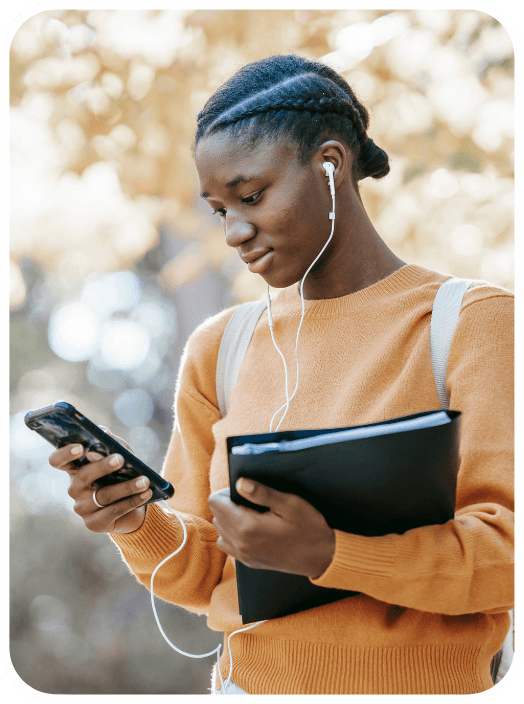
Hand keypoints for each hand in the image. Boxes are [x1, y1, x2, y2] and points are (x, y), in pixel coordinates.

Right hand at [48, 428, 151, 534]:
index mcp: (75, 468)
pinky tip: (146, 493)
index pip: (57, 461)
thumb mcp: (120, 454)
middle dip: (103, 466)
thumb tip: (103, 432)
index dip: (65, 454)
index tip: (81, 447)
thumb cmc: (123, 473)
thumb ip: (111, 443)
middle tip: (121, 459)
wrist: (135, 504)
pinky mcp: (94, 524)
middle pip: (83, 476)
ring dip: (127, 487)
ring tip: (145, 480)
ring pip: (103, 495)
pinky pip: (114, 511)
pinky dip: (132, 501)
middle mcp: (74, 488)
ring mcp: (82, 508)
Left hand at [208, 479, 335, 578]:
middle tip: (252, 501)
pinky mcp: (249, 562)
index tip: (245, 491)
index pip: (215, 502)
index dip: (227, 491)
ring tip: (252, 515)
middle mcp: (240, 544)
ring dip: (229, 520)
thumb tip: (239, 483)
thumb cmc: (309, 528)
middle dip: (228, 505)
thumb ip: (262, 492)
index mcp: (247, 527)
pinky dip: (234, 534)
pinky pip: (229, 545)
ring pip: (220, 531)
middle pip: (216, 516)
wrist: (322, 557)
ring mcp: (243, 556)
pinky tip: (253, 529)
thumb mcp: (290, 504)